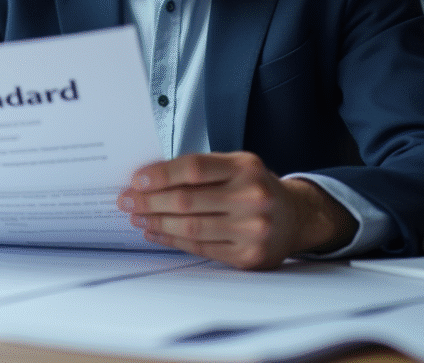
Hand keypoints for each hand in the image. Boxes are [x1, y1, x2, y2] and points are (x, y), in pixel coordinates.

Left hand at [117, 151, 356, 269]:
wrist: (297, 218)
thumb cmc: (255, 187)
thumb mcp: (237, 166)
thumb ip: (201, 169)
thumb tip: (149, 178)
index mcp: (246, 168)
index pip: (195, 168)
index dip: (161, 174)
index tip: (136, 179)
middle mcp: (252, 197)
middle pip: (187, 200)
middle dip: (149, 201)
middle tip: (126, 200)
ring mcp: (252, 230)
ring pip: (190, 227)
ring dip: (156, 222)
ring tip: (136, 217)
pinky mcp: (248, 256)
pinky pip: (200, 248)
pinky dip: (172, 240)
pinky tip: (155, 232)